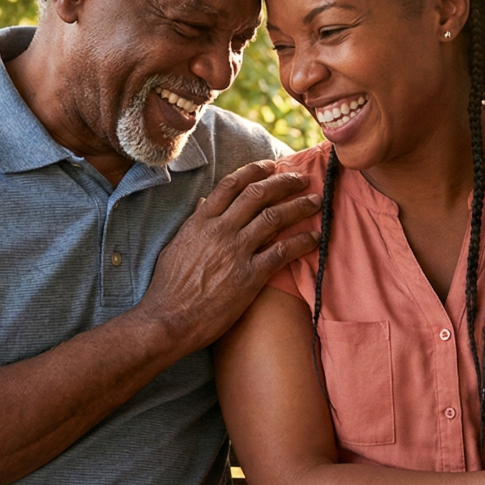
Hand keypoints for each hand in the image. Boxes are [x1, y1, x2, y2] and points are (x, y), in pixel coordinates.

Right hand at [137, 159, 321, 350]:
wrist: (168, 319)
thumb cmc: (168, 287)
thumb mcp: (176, 246)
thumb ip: (194, 224)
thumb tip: (204, 205)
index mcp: (200, 222)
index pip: (231, 185)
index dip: (254, 171)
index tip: (270, 165)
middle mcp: (220, 231)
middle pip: (258, 195)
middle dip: (284, 182)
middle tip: (302, 179)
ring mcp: (235, 252)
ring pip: (274, 217)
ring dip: (299, 207)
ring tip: (316, 202)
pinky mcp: (249, 276)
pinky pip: (282, 251)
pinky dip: (301, 241)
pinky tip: (314, 237)